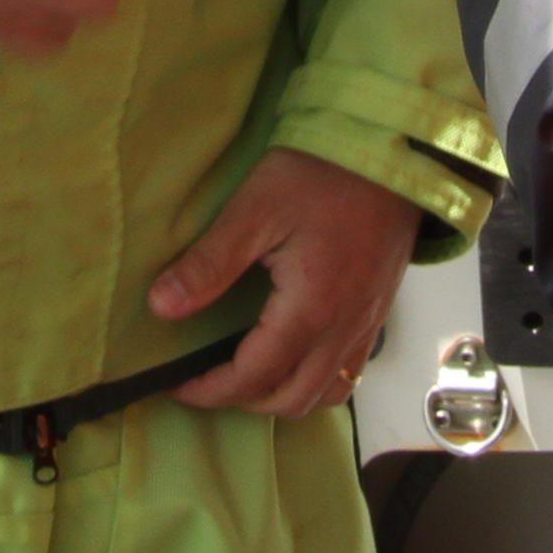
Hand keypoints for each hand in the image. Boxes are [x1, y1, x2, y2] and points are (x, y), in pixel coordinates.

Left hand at [149, 150, 421, 416]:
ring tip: (245, 373)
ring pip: (324, 394)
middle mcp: (344, 329)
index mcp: (311, 309)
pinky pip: (348, 372)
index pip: (253, 377)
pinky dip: (315, 380)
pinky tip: (292, 354)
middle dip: (242, 401)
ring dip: (280, 397)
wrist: (390, 152)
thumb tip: (161, 306)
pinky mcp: (377, 311)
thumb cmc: (323, 173)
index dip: (209, 390)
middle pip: (291, 400)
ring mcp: (366, 324)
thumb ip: (209, 263)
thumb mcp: (255, 209)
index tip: (176, 383)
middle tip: (203, 380)